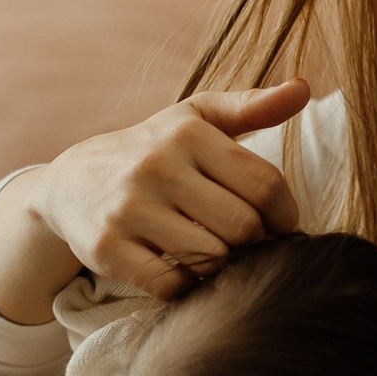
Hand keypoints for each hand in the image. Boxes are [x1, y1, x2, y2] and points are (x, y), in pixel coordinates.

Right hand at [30, 80, 310, 301]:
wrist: (71, 182)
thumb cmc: (153, 150)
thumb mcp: (196, 119)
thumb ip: (252, 107)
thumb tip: (305, 88)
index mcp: (187, 133)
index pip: (265, 186)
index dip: (285, 216)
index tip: (278, 226)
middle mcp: (157, 166)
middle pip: (243, 227)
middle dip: (253, 243)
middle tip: (244, 244)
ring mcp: (129, 209)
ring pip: (212, 258)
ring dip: (221, 265)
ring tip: (214, 254)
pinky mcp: (108, 249)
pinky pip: (173, 285)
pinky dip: (187, 286)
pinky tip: (182, 270)